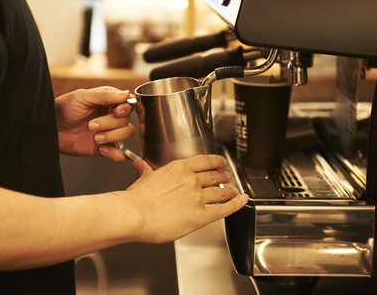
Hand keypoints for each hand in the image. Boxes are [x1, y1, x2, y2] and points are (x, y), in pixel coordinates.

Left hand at [56, 87, 135, 160]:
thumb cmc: (63, 109)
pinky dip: (115, 154)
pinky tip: (101, 149)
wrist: (51, 129)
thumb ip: (104, 95)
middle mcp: (111, 115)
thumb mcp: (82, 97)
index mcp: (108, 100)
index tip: (115, 111)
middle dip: (110, 123)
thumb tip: (126, 94)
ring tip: (95, 137)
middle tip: (91, 125)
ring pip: (127, 133)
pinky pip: (121, 154)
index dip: (125, 108)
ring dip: (112, 136)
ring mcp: (109, 132)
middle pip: (127, 119)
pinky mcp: (105, 147)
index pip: (128, 103)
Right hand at [124, 155, 248, 243]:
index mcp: (178, 169)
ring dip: (230, 191)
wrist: (135, 214)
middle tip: (227, 177)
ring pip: (221, 191)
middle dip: (223, 176)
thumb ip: (145, 171)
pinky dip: (236, 204)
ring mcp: (198, 197)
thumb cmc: (137, 200)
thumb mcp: (142, 179)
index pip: (204, 161)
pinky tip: (241, 201)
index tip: (220, 162)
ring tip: (234, 192)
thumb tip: (139, 165)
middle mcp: (191, 180)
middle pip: (214, 176)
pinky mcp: (201, 216)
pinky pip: (224, 209)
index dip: (215, 161)